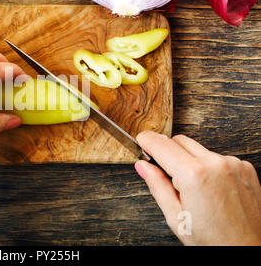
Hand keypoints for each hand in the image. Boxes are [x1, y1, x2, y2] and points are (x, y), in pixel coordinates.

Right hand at [135, 131, 260, 245]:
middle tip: (164, 172)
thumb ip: (157, 185)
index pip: (162, 146)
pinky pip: (217, 158)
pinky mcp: (245, 168)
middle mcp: (215, 164)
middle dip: (167, 151)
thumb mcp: (175, 217)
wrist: (248, 250)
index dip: (147, 141)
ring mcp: (233, 164)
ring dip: (188, 160)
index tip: (141, 140)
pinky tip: (209, 188)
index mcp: (193, 176)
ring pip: (198, 149)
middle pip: (179, 141)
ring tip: (192, 188)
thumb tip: (143, 166)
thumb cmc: (214, 241)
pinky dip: (208, 166)